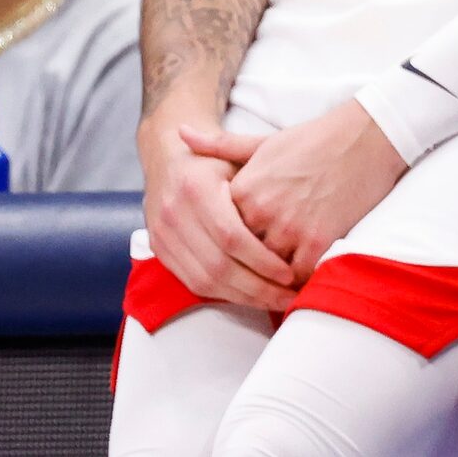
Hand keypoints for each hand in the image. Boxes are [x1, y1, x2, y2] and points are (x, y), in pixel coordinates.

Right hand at [141, 118, 304, 310]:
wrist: (168, 157)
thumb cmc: (216, 160)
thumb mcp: (238, 158)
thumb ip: (262, 184)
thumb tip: (297, 215)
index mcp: (196, 187)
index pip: (231, 237)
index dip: (262, 260)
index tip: (289, 272)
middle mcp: (175, 213)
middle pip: (219, 266)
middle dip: (257, 287)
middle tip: (289, 295)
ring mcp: (163, 235)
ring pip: (206, 281)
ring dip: (243, 297)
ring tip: (275, 300)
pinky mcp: (160, 250)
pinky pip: (193, 283)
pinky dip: (224, 294)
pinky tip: (249, 295)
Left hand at [224, 98, 410, 278]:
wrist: (363, 138)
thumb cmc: (312, 140)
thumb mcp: (261, 141)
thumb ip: (219, 145)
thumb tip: (181, 133)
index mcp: (245, 188)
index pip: (219, 233)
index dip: (222, 247)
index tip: (225, 255)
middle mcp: (263, 210)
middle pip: (240, 257)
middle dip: (243, 270)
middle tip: (245, 282)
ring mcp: (291, 227)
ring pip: (267, 271)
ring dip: (269, 281)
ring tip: (270, 289)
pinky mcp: (318, 240)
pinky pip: (299, 276)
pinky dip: (297, 284)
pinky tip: (296, 285)